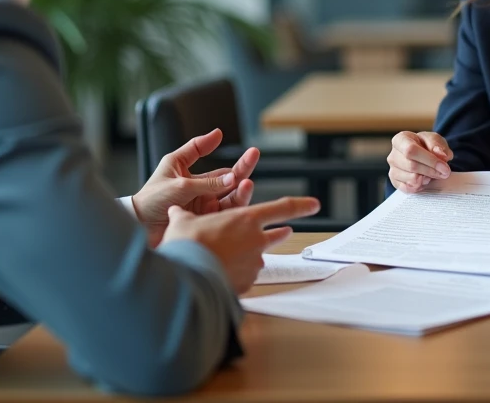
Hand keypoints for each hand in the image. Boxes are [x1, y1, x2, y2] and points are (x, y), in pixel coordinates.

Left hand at [131, 129, 259, 246]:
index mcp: (181, 168)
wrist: (141, 231)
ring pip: (229, 193)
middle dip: (240, 166)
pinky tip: (243, 196)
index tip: (219, 134)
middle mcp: (195, 184)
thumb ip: (207, 183)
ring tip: (248, 183)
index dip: (208, 142)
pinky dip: (236, 204)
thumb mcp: (180, 186)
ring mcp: (202, 202)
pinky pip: (226, 210)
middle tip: (254, 154)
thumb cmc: (151, 203)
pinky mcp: (207, 219)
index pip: (197, 150)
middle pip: (222, 174)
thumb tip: (233, 176)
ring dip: (240, 187)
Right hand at [163, 196, 320, 292]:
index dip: (301, 205)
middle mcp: (256, 242)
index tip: (315, 204)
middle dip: (281, 233)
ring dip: (252, 256)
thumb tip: (174, 211)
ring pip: (259, 258)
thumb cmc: (187, 244)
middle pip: (277, 235)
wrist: (185, 279)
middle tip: (285, 231)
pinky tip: (222, 274)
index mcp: (246, 219)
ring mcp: (253, 265)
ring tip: (237, 256)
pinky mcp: (245, 284)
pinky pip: (245, 277)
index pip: (283, 208)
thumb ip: (183, 216)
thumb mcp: (182, 222)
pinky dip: (237, 274)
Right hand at [387, 130, 451, 192]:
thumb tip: (441, 155)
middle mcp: (393, 155)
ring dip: (426, 179)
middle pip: (411, 166)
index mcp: (400, 139)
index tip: (444, 166)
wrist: (423, 155)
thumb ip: (438, 145)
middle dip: (431, 171)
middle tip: (444, 172)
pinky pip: (409, 189)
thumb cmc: (427, 145)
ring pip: (411, 179)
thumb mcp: (435, 139)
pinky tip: (425, 180)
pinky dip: (420, 186)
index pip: (411, 150)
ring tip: (432, 174)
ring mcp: (393, 170)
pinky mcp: (395, 183)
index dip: (429, 160)